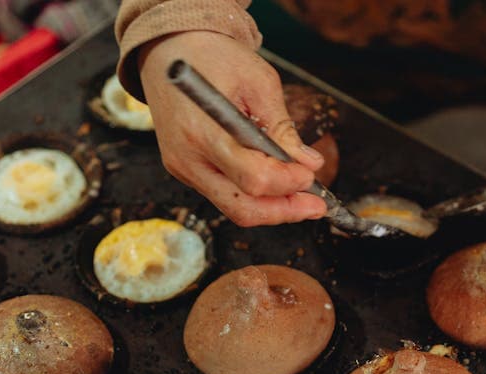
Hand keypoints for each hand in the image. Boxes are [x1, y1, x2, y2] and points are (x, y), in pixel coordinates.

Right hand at [139, 32, 326, 226]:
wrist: (170, 49)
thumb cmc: (214, 58)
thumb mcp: (259, 81)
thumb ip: (283, 127)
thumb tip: (309, 162)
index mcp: (204, 131)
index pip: (252, 178)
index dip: (287, 183)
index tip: (310, 174)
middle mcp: (188, 158)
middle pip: (241, 207)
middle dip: (284, 211)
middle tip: (316, 205)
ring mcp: (183, 167)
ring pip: (233, 208)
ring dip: (271, 208)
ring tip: (302, 198)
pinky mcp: (184, 169)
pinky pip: (223, 195)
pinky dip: (253, 196)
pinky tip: (276, 185)